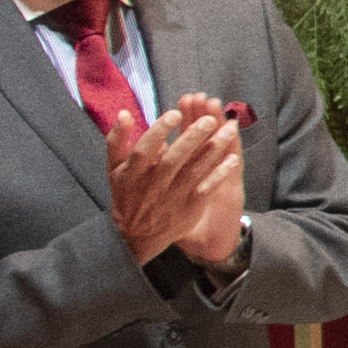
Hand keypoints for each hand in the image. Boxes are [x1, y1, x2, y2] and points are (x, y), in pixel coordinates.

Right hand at [108, 103, 244, 266]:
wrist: (135, 235)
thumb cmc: (126, 193)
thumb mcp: (114, 169)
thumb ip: (117, 140)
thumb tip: (123, 113)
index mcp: (132, 173)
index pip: (144, 150)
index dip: (158, 131)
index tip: (175, 113)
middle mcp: (152, 186)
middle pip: (173, 160)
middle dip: (192, 138)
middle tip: (209, 119)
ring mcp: (171, 198)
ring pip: (194, 171)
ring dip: (213, 150)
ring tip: (229, 130)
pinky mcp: (188, 208)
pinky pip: (206, 189)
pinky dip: (219, 174)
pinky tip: (233, 159)